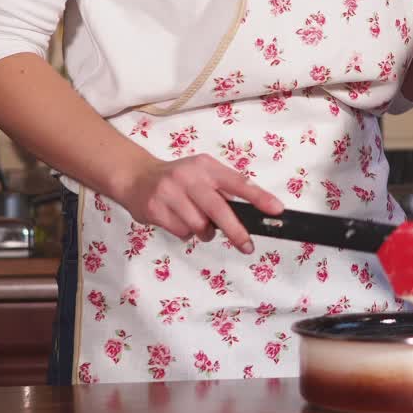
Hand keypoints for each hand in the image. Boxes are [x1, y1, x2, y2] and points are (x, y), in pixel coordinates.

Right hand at [110, 154, 283, 253]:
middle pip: (219, 209)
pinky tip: (178, 220)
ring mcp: (170, 192)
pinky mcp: (155, 209)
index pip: (238, 182)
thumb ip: (223, 189)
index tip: (276, 210)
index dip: (259, 197)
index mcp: (207, 166)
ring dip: (204, 232)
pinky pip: (181, 232)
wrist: (135, 176)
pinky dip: (185, 232)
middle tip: (247, 245)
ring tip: (198, 223)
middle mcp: (189, 177)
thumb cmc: (178, 178)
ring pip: (199, 226)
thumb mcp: (202, 173)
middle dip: (236, 231)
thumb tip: (251, 214)